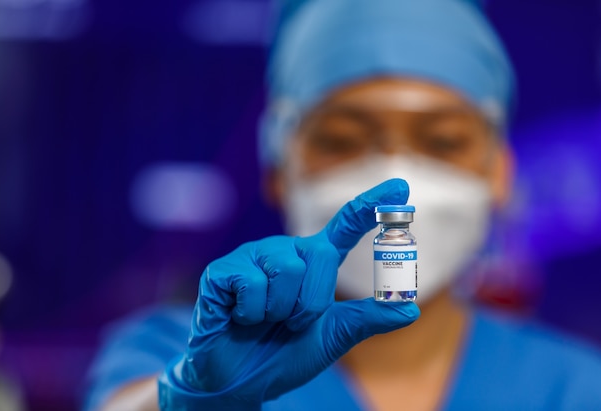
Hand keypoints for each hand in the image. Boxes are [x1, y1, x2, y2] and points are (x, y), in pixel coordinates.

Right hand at [158, 179, 419, 409]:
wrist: (238, 381)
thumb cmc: (282, 353)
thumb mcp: (331, 337)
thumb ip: (366, 320)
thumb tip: (409, 309)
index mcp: (313, 263)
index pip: (345, 225)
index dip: (372, 205)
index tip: (400, 187)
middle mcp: (285, 252)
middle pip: (321, 254)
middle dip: (313, 302)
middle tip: (292, 323)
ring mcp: (252, 258)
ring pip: (288, 268)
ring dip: (282, 311)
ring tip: (264, 321)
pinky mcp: (222, 270)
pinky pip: (252, 284)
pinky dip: (252, 314)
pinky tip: (240, 318)